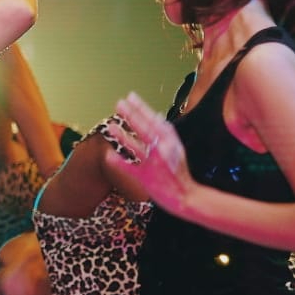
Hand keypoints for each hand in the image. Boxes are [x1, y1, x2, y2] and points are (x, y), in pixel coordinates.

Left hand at [107, 93, 190, 213]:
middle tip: (119, 103)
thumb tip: (156, 115)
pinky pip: (130, 168)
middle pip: (146, 129)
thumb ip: (166, 134)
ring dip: (122, 136)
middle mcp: (164, 151)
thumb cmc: (179, 173)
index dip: (142, 108)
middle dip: (132, 115)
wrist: (186, 198)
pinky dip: (119, 162)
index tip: (131, 97)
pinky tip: (108, 155)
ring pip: (137, 147)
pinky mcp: (147, 179)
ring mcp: (155, 165)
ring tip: (109, 125)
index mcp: (172, 142)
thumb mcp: (177, 149)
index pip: (155, 121)